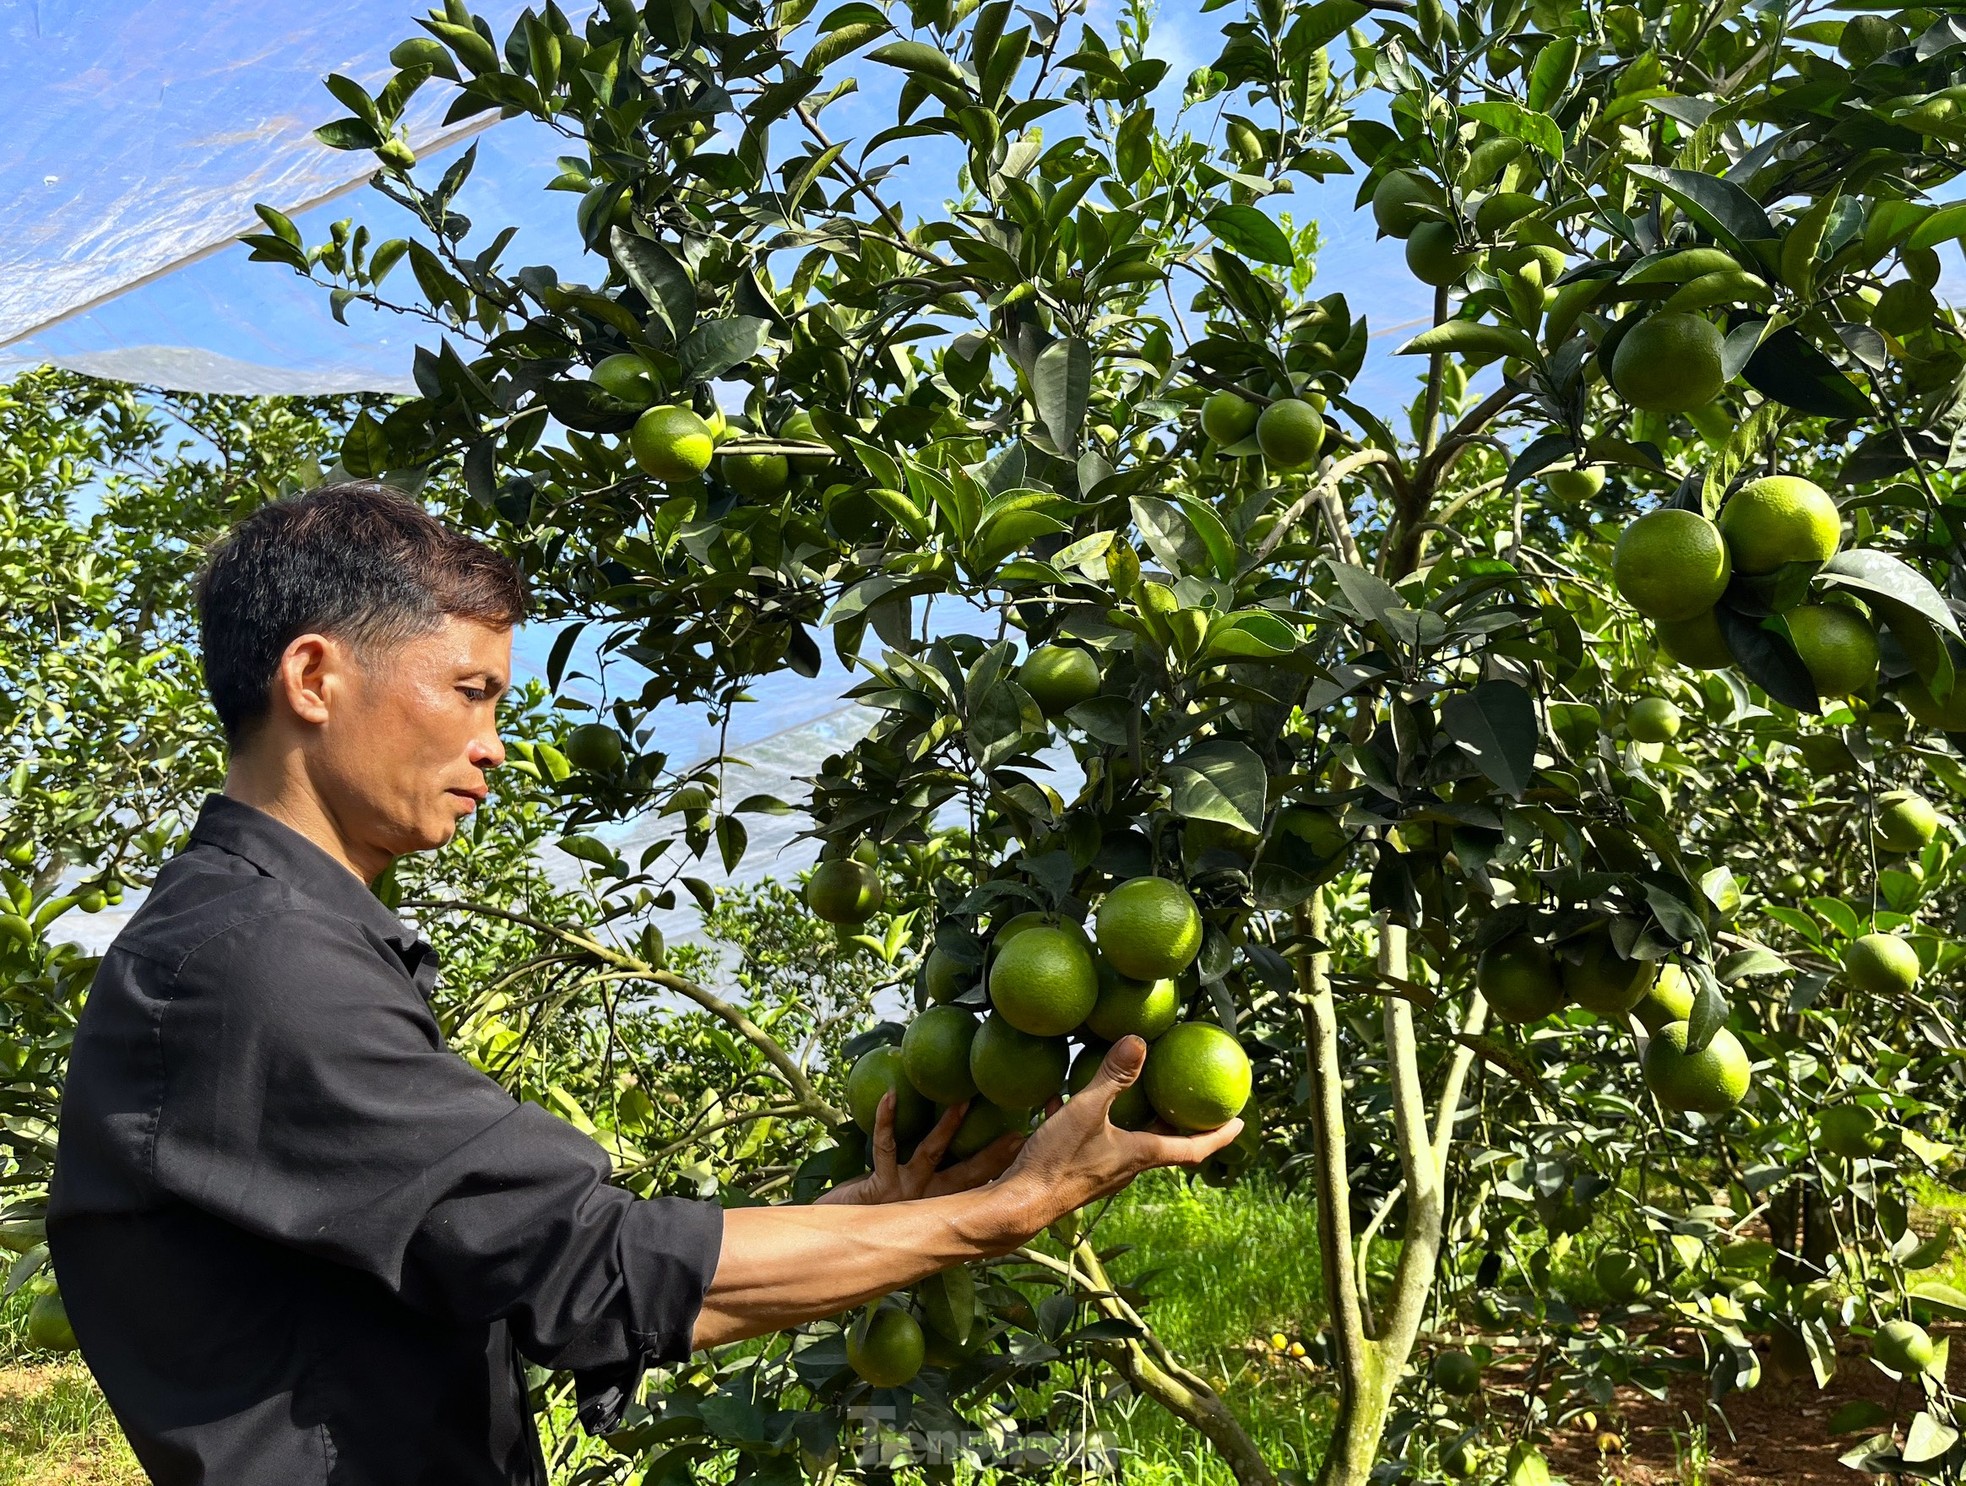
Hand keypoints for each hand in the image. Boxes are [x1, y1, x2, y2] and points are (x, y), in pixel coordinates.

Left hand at [813, 1092, 1026, 1205]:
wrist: (841, 1238)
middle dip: (995, 1154)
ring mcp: (907, 1192)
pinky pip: (886, 1146)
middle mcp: (931, 1199)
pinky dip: (887, 1119)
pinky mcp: (881, 1184)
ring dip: (947, 1127)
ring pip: (932, 1154)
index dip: (1008, 1167)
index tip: (1031, 1145)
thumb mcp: (913, 1201)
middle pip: (969, 1173)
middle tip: (1019, 1132)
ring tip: (962, 1101)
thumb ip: (935, 1181)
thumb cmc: (876, 1210)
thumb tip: (963, 1151)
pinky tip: (891, 1096)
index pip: (983, 1184)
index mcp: (945, 1203)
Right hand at [989, 1036, 1242, 1243]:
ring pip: (1131, 1138)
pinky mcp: (1079, 1168)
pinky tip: (1063, 1096)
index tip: (1241, 1122)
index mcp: (1142, 1154)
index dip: (1219, 1135)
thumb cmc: (1059, 1162)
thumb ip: (1111, 1078)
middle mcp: (1129, 1165)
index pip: (1193, 1147)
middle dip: (1180, 1119)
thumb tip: (1138, 1041)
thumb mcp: (1086, 1112)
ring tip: (1139, 1088)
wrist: (1020, 1204)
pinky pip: (1094, 1137)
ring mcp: (1104, 1169)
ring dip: (1139, 1116)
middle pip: (1165, 1140)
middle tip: (1192, 1096)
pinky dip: (1090, 1117)